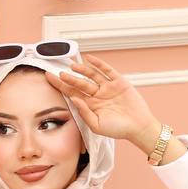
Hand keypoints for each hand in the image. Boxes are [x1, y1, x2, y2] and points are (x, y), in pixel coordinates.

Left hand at [47, 53, 161, 147]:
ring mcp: (108, 87)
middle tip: (58, 72)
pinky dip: (98, 64)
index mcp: (90, 105)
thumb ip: (84, 113)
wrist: (138, 127)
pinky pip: (107, 70)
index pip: (72, 93)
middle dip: (68, 78)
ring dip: (82, 70)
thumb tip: (73, 99)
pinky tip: (89, 58)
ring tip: (72, 66)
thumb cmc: (118, 129)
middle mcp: (97, 95)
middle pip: (79, 83)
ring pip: (92, 75)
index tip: (49, 78)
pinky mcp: (119, 82)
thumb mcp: (97, 125)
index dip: (60, 86)